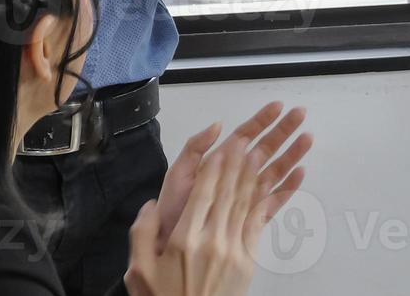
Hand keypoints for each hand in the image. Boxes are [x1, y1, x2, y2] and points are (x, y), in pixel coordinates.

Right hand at [123, 143, 259, 295]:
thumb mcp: (138, 270)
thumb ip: (142, 233)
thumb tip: (151, 204)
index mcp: (184, 240)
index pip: (202, 194)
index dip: (214, 168)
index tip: (222, 147)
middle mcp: (212, 241)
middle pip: (227, 193)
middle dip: (237, 164)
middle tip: (246, 139)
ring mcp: (233, 250)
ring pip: (245, 204)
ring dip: (253, 175)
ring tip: (260, 151)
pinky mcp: (248, 260)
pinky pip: (258, 223)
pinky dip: (266, 200)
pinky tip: (270, 184)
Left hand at [151, 103, 311, 257]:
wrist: (171, 243)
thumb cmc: (173, 210)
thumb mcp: (178, 173)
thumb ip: (195, 148)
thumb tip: (219, 124)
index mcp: (221, 162)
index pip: (246, 135)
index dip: (262, 120)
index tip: (278, 106)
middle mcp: (237, 175)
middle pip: (266, 148)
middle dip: (284, 130)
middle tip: (301, 113)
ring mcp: (248, 195)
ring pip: (276, 170)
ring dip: (292, 153)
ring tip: (308, 138)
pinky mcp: (254, 216)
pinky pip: (275, 199)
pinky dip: (289, 187)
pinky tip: (300, 174)